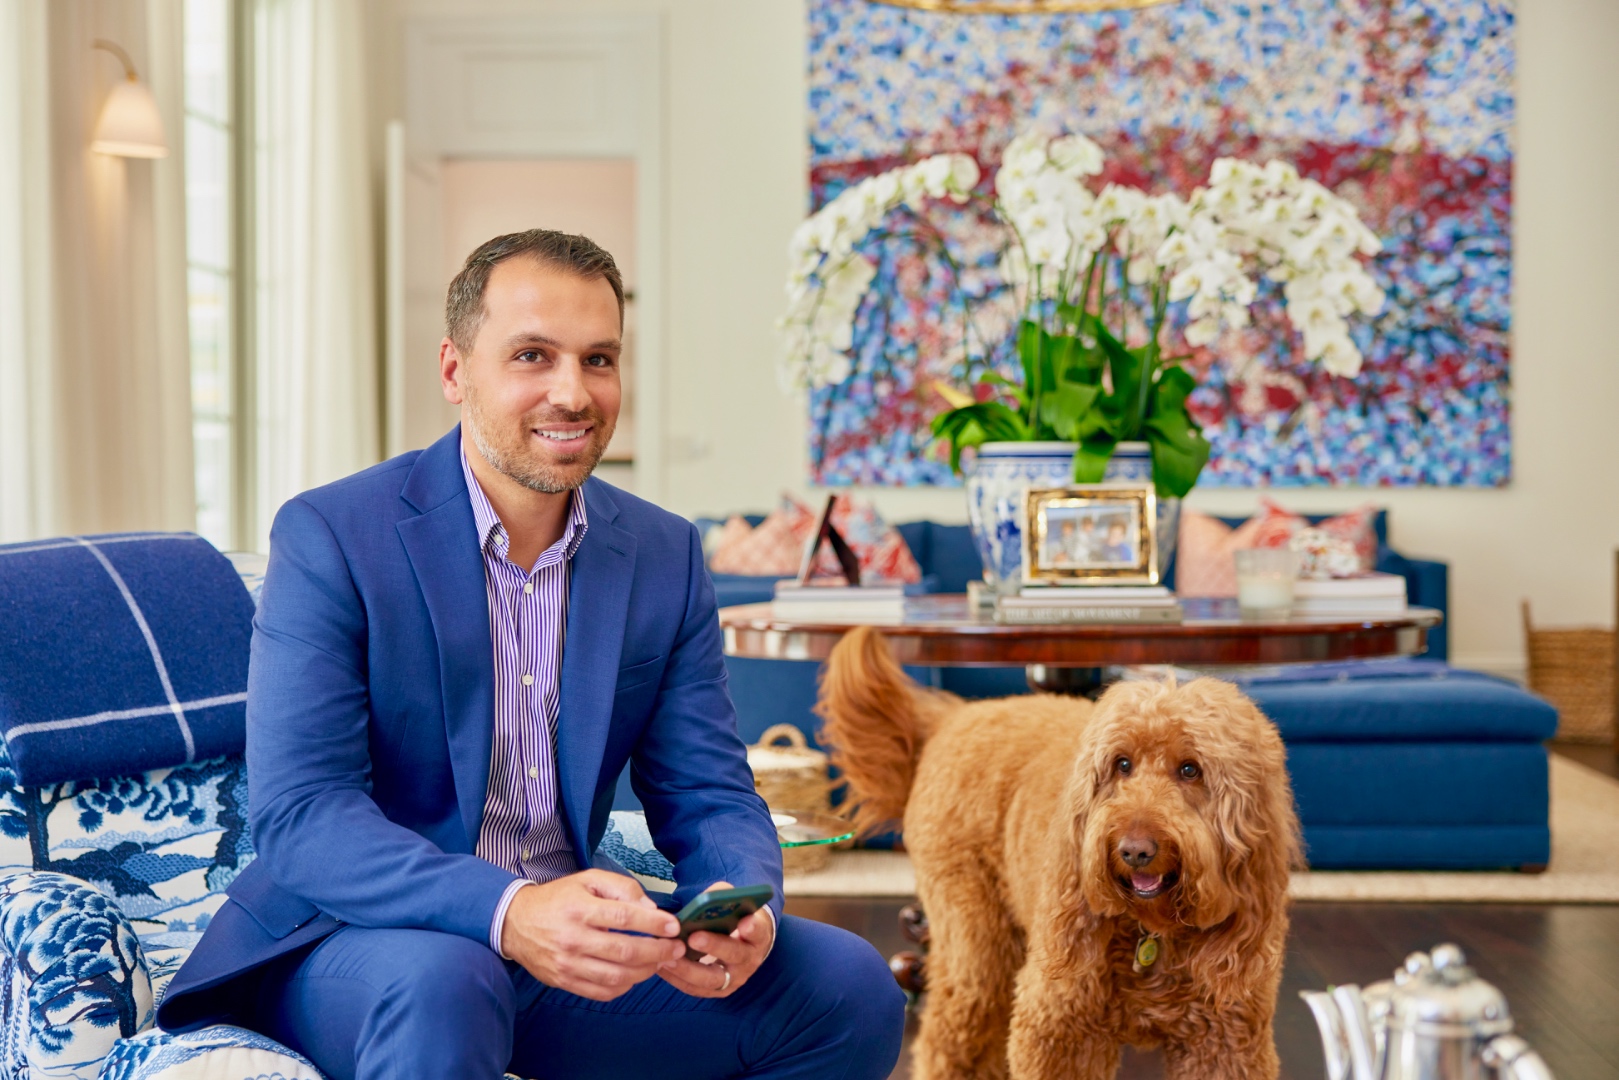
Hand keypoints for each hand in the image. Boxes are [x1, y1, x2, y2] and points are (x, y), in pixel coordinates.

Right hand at [500, 869, 684, 1001]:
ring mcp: (567, 964)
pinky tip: (635, 975)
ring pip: (616, 976)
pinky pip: (601, 992)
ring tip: (661, 962)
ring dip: (646, 972)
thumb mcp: (588, 879)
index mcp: (579, 908)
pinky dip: (624, 987)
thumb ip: (622, 888)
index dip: (653, 923)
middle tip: (676, 949)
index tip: (673, 926)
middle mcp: (572, 938)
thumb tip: (650, 908)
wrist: (516, 923)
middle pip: (624, 950)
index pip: (623, 917)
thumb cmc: (559, 898)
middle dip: (658, 951)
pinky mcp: (564, 981)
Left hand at [657, 880, 774, 998]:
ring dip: (688, 969)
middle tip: (693, 937)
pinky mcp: (717, 991)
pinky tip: (661, 966)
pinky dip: (677, 979)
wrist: (744, 946)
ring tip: (668, 957)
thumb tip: (707, 897)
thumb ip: (723, 897)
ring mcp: (734, 979)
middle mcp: (749, 961)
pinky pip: (695, 989)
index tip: (744, 922)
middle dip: (714, 946)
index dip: (753, 928)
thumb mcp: (736, 906)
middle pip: (734, 956)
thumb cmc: (736, 921)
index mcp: (758, 936)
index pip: (759, 932)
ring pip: (711, 979)